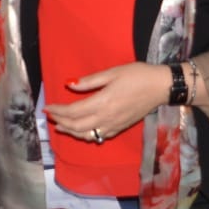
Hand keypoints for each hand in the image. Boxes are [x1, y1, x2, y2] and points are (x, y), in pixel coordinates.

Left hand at [43, 61, 168, 140]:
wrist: (160, 87)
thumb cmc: (137, 75)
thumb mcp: (112, 72)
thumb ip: (90, 81)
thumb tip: (70, 84)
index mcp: (102, 102)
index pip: (73, 111)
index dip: (58, 111)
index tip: (47, 107)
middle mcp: (106, 117)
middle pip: (77, 126)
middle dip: (61, 122)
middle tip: (50, 116)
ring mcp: (114, 125)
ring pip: (87, 135)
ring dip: (71, 131)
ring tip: (60, 125)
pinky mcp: (120, 128)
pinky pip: (99, 136)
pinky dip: (86, 135)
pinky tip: (81, 130)